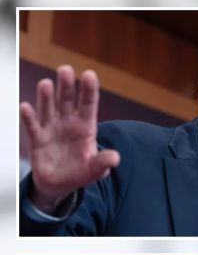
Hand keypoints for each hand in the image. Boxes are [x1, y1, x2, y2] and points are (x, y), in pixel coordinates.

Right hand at [19, 65, 119, 214]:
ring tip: (46, 84)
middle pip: (67, 100)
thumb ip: (104, 162)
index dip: (89, 90)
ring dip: (46, 96)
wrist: (61, 184)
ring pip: (49, 108)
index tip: (89, 75)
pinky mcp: (38, 138)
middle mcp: (68, 122)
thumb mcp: (96, 170)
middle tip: (65, 70)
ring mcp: (52, 128)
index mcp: (86, 126)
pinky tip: (26, 107)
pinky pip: (33, 125)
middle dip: (66, 85)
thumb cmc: (81, 172)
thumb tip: (115, 158)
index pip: (89, 105)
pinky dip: (29, 116)